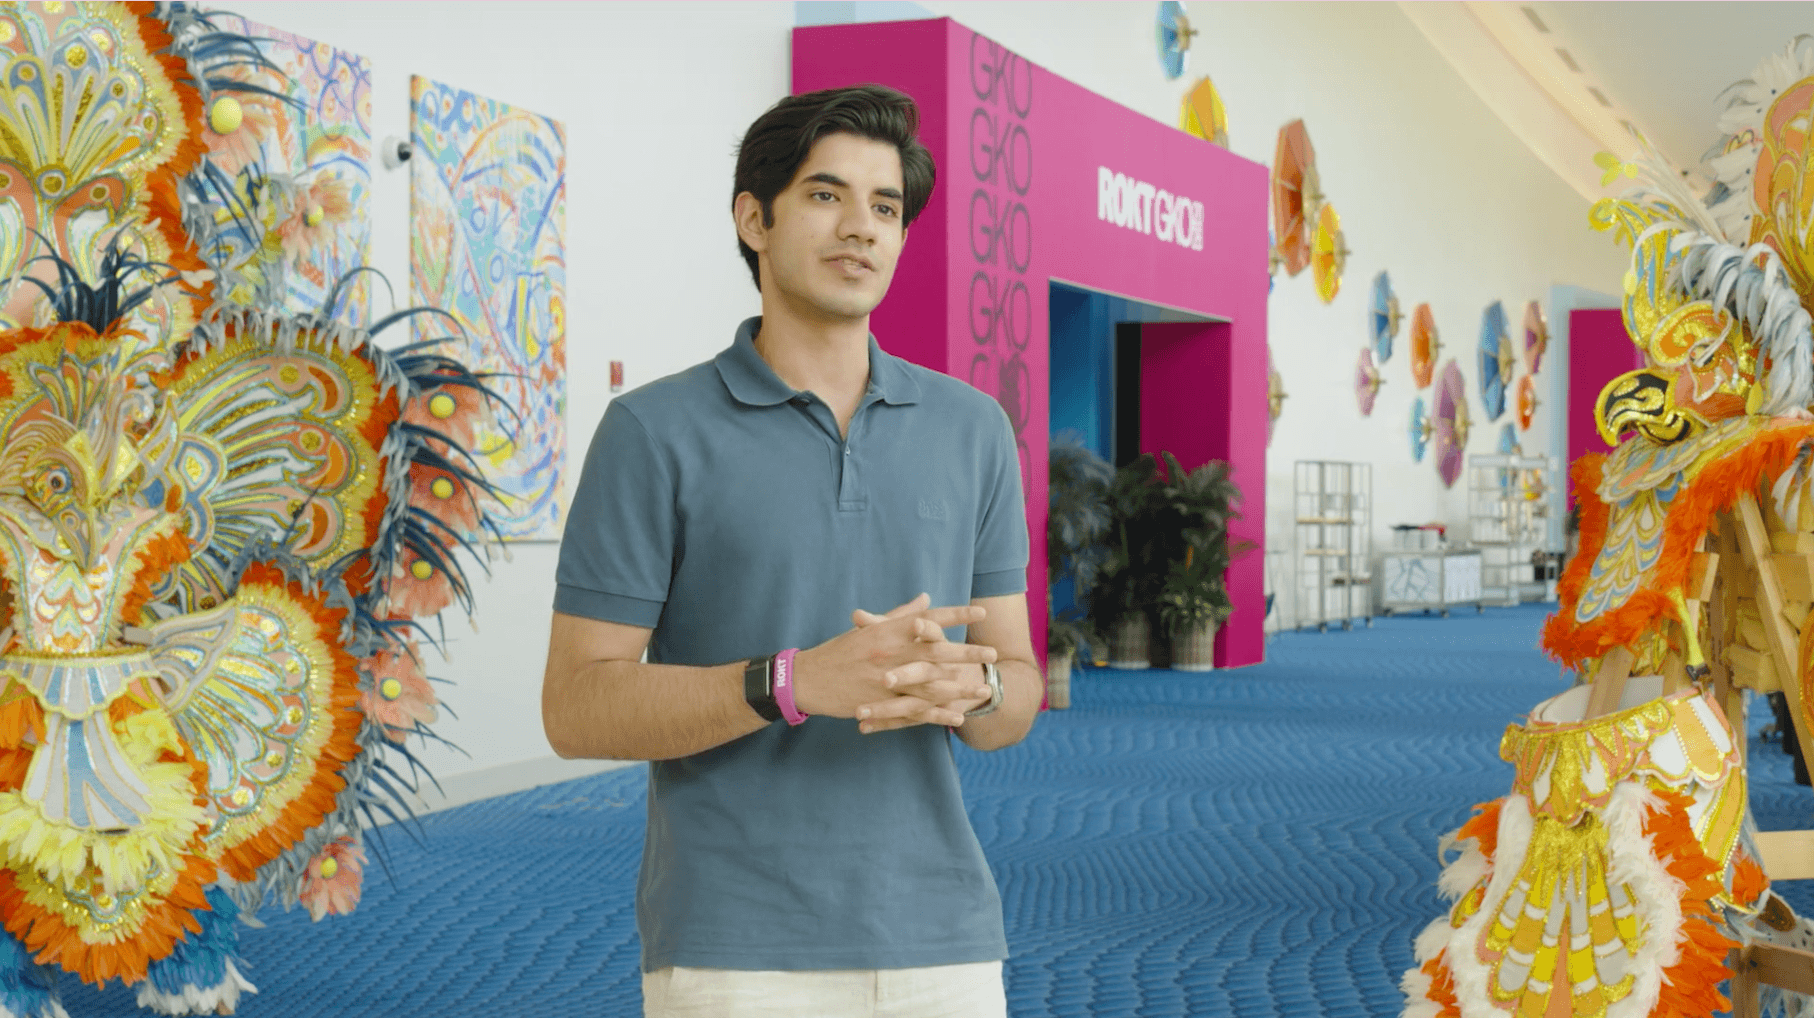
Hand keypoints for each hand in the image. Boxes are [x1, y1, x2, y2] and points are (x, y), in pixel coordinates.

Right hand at [792, 595, 995, 726]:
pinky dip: (938, 713)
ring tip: (984, 690)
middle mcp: (889, 653)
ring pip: (930, 684)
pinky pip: (916, 710)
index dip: (955, 616)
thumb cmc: (839, 651)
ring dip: (959, 687)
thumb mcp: (868, 628)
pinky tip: (958, 716)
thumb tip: (926, 598)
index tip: (980, 613)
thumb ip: (900, 614)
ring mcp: (886, 681)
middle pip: (936, 652)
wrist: (808, 679)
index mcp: (887, 631)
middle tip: (992, 654)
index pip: (927, 619)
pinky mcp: (882, 704)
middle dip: (966, 653)